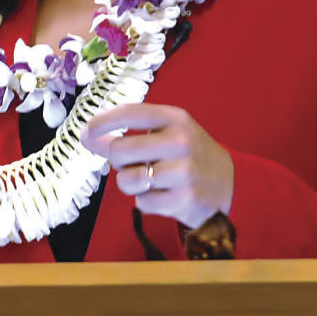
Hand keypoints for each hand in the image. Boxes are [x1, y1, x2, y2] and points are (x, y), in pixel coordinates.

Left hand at [81, 103, 234, 228]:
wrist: (230, 183)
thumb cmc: (188, 155)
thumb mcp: (166, 134)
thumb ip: (129, 134)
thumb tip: (88, 138)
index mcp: (176, 118)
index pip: (129, 113)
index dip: (102, 122)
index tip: (86, 132)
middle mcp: (181, 141)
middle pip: (119, 150)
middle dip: (117, 161)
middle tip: (130, 163)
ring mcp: (184, 171)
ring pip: (126, 180)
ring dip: (130, 183)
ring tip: (148, 180)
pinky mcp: (185, 199)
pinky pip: (141, 202)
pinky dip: (146, 201)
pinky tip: (164, 194)